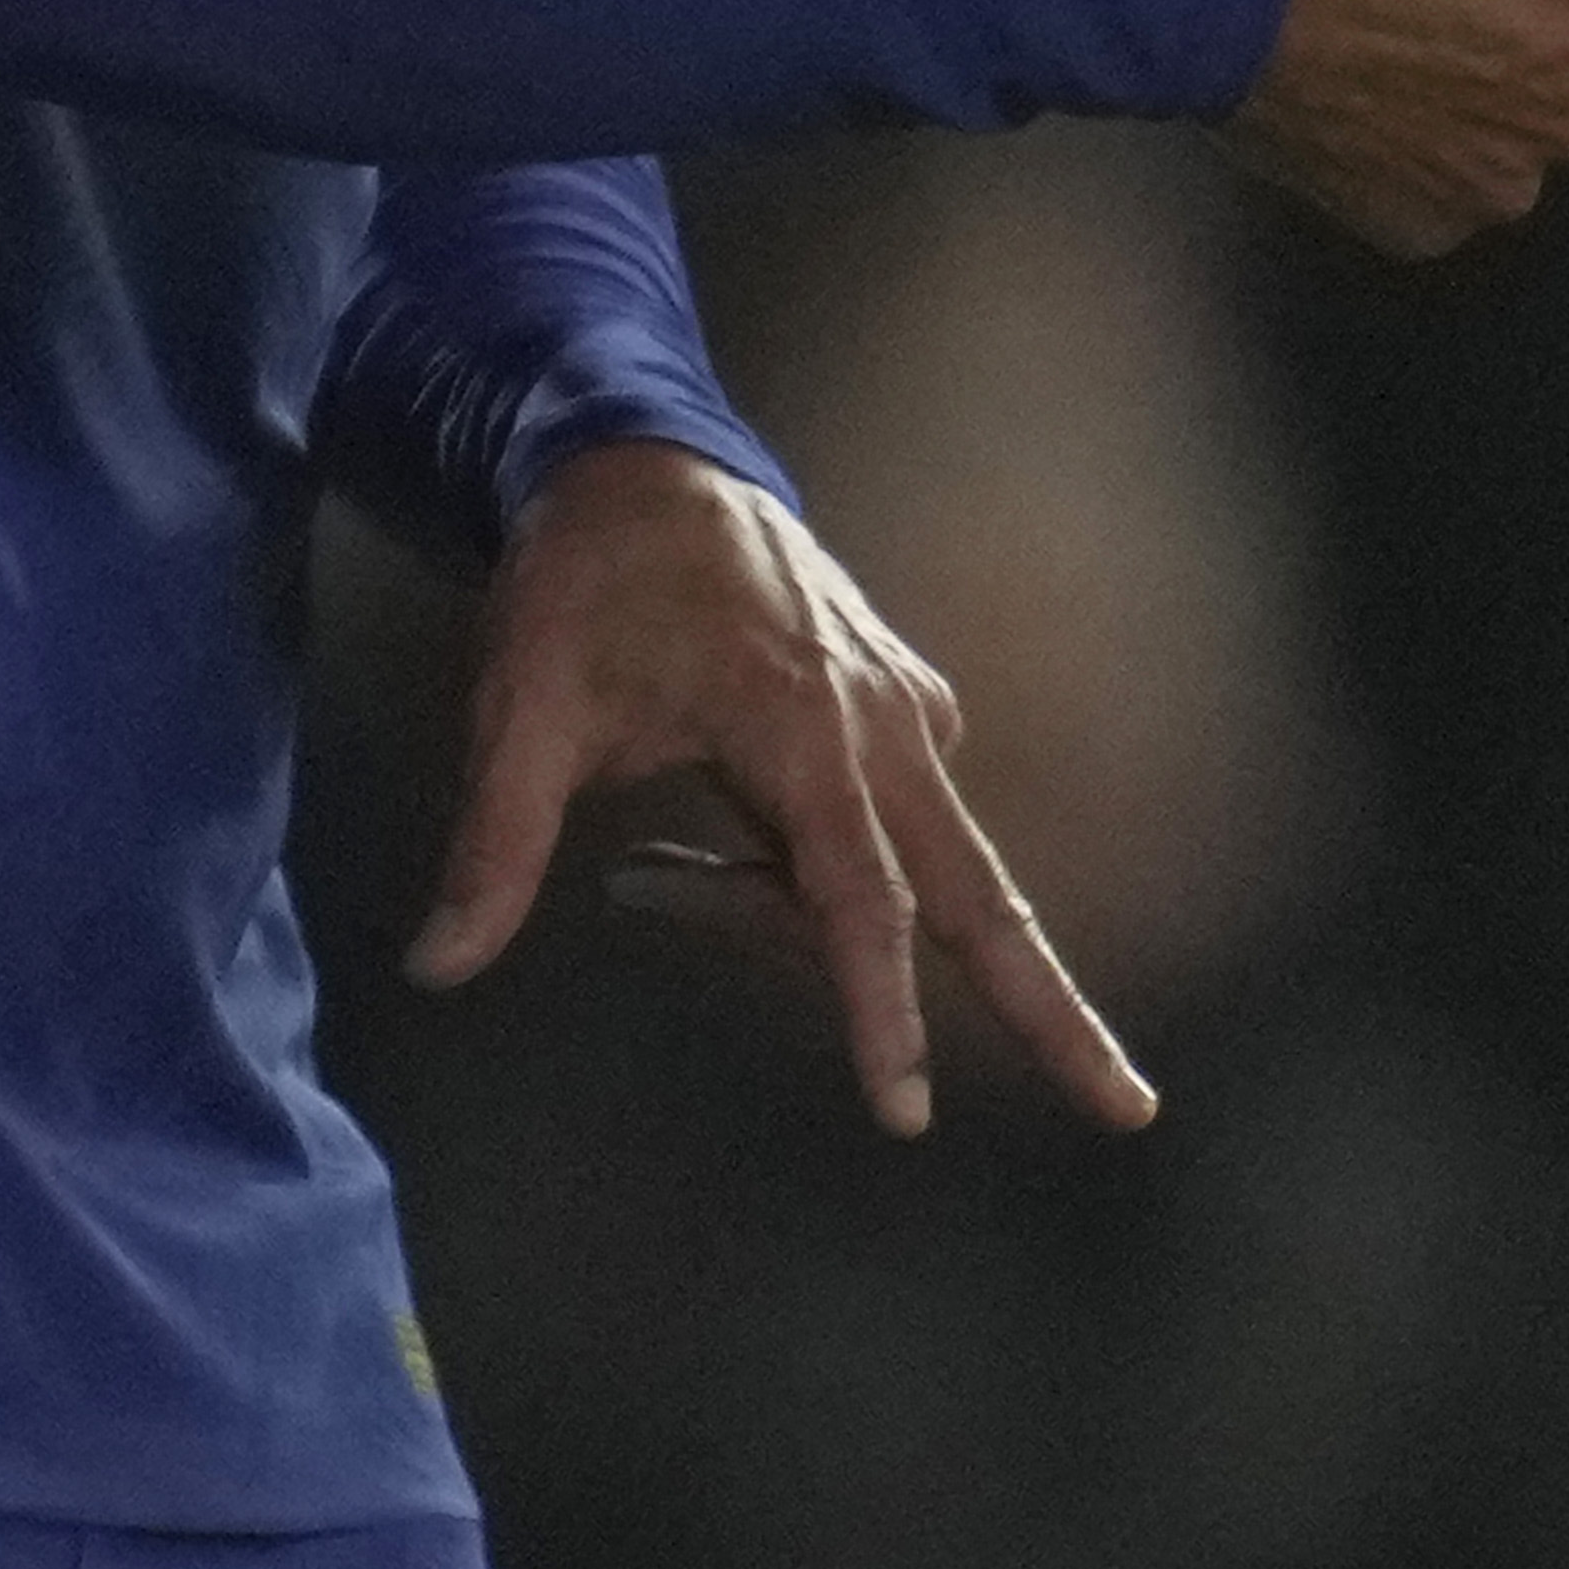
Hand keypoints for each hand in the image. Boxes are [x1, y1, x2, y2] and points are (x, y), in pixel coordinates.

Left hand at [402, 439, 1153, 1138]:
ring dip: (827, 927)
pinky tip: (711, 842)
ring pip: (914, 868)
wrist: (644, 458)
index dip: (876, 1009)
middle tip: (1132, 1110)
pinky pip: (887, 824)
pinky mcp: (905, 703)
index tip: (904, 1110)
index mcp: (801, 727)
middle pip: (980, 896)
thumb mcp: (523, 710)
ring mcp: (906, 710)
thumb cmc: (586, 583)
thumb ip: (493, 846)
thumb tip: (435, 965)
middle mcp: (882, 724)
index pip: (854, 900)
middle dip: (1052, 1008)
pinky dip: (817, 867)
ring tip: (655, 875)